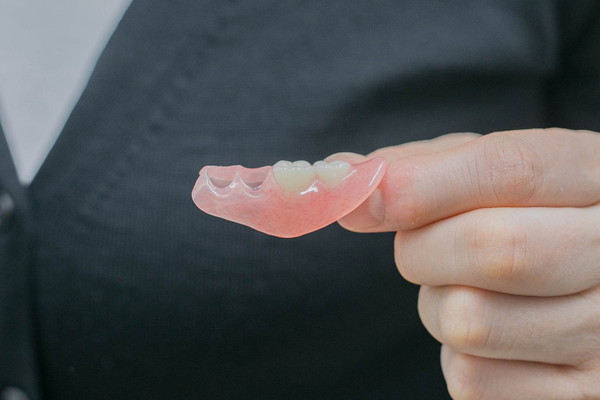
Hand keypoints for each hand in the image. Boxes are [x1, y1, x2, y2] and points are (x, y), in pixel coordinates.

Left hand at [337, 129, 599, 398]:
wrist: (590, 277)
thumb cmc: (531, 217)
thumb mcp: (494, 176)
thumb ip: (423, 169)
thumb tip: (343, 178)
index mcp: (594, 177)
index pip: (512, 170)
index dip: (423, 186)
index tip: (359, 197)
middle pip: (491, 248)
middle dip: (424, 248)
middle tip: (426, 245)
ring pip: (470, 322)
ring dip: (439, 304)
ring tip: (471, 289)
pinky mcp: (582, 395)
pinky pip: (474, 380)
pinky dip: (461, 356)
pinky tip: (495, 335)